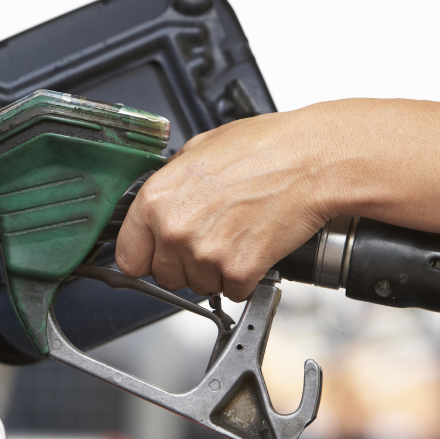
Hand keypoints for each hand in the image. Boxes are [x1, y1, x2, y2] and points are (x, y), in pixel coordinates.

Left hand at [115, 110, 338, 301]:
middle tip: (213, 237)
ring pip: (200, 286)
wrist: (310, 159)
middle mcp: (175, 230)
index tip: (160, 255)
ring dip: (217, 271)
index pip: (129, 256)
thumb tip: (164, 197)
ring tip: (238, 235)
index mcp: (156, 199)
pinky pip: (233, 291)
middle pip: (166, 276)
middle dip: (186, 264)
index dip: (148, 256)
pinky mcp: (239, 270)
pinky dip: (247, 276)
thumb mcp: (199, 149)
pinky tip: (255, 245)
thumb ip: (172, 181)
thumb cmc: (263, 148)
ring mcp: (206, 254)